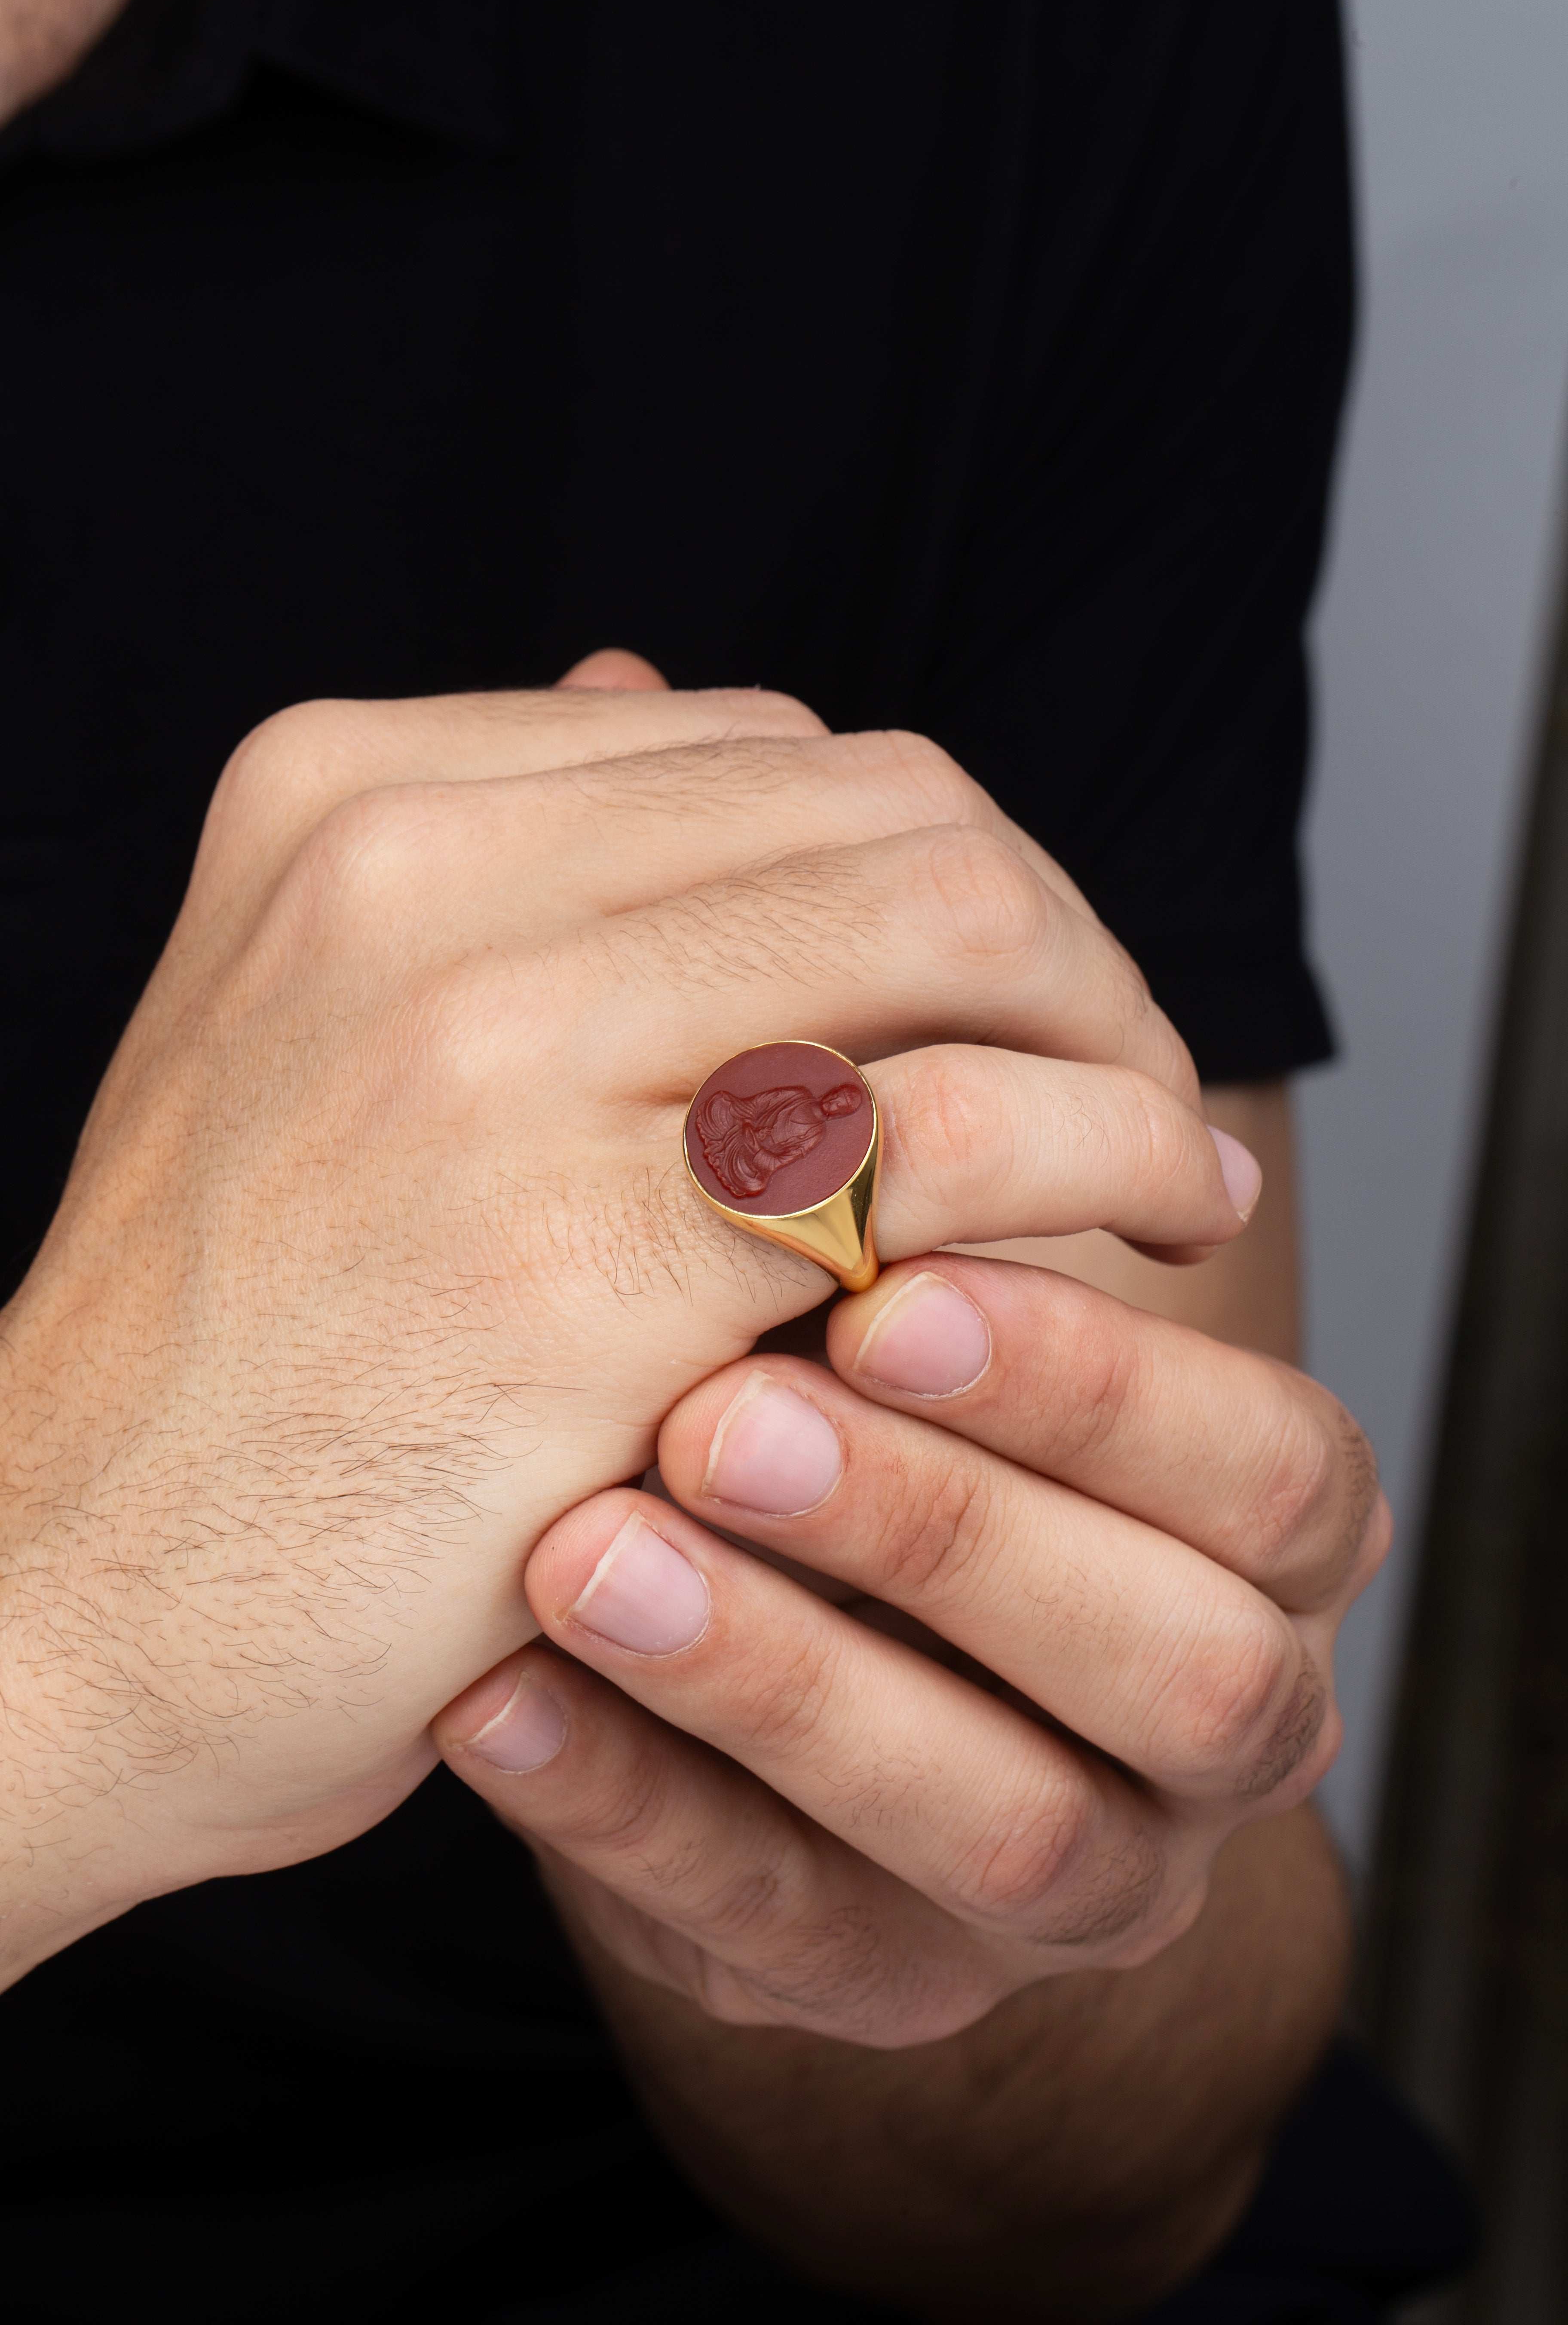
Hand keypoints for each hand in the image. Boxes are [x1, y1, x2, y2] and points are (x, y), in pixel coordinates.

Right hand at [0, 666, 1249, 1977]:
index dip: (954, 871)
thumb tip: (648, 691)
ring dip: (1111, 1051)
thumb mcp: (311, 1044)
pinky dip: (1091, 1172)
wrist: (55, 1613)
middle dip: (1066, 950)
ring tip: (1163, 1170)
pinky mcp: (570, 1262)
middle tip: (1134, 1086)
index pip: (774, 753)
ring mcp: (484, 1058)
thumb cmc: (232, 1364)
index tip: (1030, 999)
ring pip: (948, 942)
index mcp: (349, 798)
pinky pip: (932, 1153)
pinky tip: (1135, 1240)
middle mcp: (408, 877)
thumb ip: (501, 877)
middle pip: (893, 819)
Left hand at [436, 1250, 1384, 2046]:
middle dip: (950, 1532)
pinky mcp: (890, 1984)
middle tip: (722, 1416)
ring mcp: (1074, 1889)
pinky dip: (624, 1806)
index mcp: (1271, 1546)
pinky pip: (772, 1927)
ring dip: (784, 1680)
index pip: (1272, 1475)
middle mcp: (1220, 1731)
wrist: (823, 1679)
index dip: (1096, 1388)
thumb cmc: (891, 1421)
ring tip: (585, 1554)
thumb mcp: (945, 1335)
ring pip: (996, 1825)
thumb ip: (931, 1252)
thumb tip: (826, 1096)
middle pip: (1182, 1667)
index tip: (881, 1283)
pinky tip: (490, 1692)